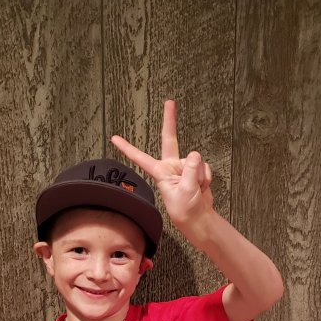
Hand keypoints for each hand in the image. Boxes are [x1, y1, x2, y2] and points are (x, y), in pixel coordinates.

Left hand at [111, 100, 213, 230]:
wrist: (199, 218)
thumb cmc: (186, 209)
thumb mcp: (185, 191)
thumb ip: (190, 171)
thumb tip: (195, 154)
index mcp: (160, 172)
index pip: (140, 158)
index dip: (127, 147)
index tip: (114, 138)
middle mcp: (171, 166)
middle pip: (170, 139)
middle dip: (170, 120)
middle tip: (169, 101)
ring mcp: (184, 167)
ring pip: (196, 160)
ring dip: (200, 175)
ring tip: (196, 189)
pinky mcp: (196, 169)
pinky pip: (205, 167)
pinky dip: (206, 178)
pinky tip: (202, 187)